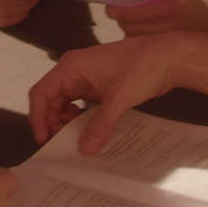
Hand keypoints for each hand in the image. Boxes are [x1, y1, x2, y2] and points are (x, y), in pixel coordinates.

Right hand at [28, 34, 185, 154]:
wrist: (169, 56)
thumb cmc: (143, 67)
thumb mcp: (119, 98)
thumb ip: (100, 125)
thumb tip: (85, 150)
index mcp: (71, 67)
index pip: (40, 93)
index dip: (38, 118)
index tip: (45, 140)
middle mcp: (74, 70)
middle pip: (50, 100)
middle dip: (53, 122)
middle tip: (64, 144)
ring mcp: (86, 77)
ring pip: (64, 103)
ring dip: (66, 122)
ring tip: (77, 139)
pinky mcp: (99, 84)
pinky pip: (79, 103)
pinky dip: (80, 118)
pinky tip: (90, 130)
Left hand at [106, 0, 207, 35]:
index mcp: (170, 6)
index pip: (132, 12)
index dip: (118, 10)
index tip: (110, 7)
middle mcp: (168, 27)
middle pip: (129, 26)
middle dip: (120, 17)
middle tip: (115, 10)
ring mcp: (167, 41)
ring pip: (132, 36)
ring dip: (127, 27)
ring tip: (128, 18)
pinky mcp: (165, 50)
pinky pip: (140, 45)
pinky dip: (136, 37)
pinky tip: (139, 27)